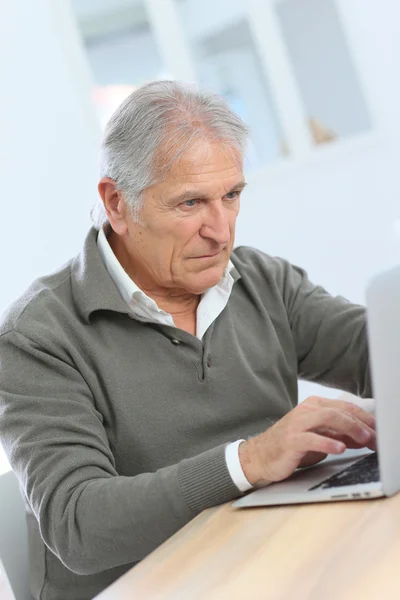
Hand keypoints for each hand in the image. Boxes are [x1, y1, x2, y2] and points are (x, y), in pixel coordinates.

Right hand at [239, 396, 375, 486]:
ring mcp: (297, 424)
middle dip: (362, 424)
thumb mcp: (320, 438)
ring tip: (364, 439)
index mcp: (315, 406)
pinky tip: (340, 449)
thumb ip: (340, 435)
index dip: (365, 418)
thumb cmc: (291, 446)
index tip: (380, 430)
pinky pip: (311, 438)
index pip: (345, 407)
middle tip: (376, 437)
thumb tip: (365, 437)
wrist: (260, 456)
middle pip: (339, 411)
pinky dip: (328, 443)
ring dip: (349, 428)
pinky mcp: (291, 440)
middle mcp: (306, 410)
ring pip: (328, 418)